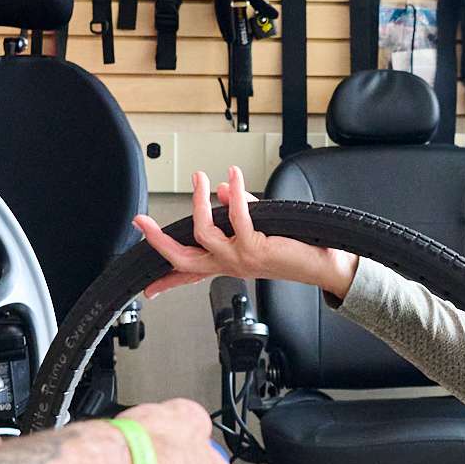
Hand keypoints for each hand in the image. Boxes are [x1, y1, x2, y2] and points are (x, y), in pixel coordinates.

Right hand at [133, 169, 356, 300]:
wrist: (322, 265)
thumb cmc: (294, 248)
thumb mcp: (259, 228)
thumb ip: (238, 210)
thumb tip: (223, 190)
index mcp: (227, 264)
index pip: (190, 274)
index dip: (166, 280)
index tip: (147, 287)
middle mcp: (229, 265)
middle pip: (182, 259)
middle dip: (158, 240)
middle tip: (142, 222)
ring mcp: (240, 258)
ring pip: (203, 231)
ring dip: (198, 201)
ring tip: (199, 179)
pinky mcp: (255, 248)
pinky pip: (237, 216)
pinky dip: (234, 191)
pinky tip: (233, 176)